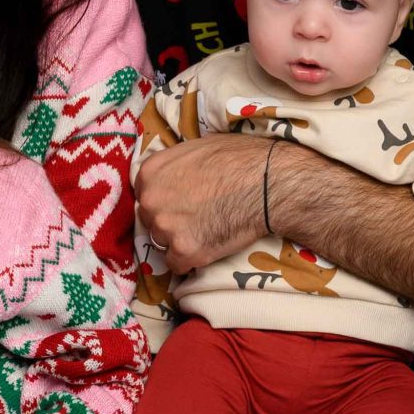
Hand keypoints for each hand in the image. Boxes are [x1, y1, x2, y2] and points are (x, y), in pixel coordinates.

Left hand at [137, 135, 277, 270]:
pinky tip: (209, 246)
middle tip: (198, 218)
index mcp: (150, 173)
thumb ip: (172, 166)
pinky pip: (178, 265)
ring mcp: (166, 228)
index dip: (165, 201)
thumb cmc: (239, 158)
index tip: (181, 204)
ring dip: (180, 241)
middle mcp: (151, 201)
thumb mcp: (196, 148)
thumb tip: (168, 177)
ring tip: (207, 231)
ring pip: (163, 243)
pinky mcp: (185, 252)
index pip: (145, 195)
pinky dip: (191, 261)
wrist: (267, 182)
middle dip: (170, 222)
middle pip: (151, 220)